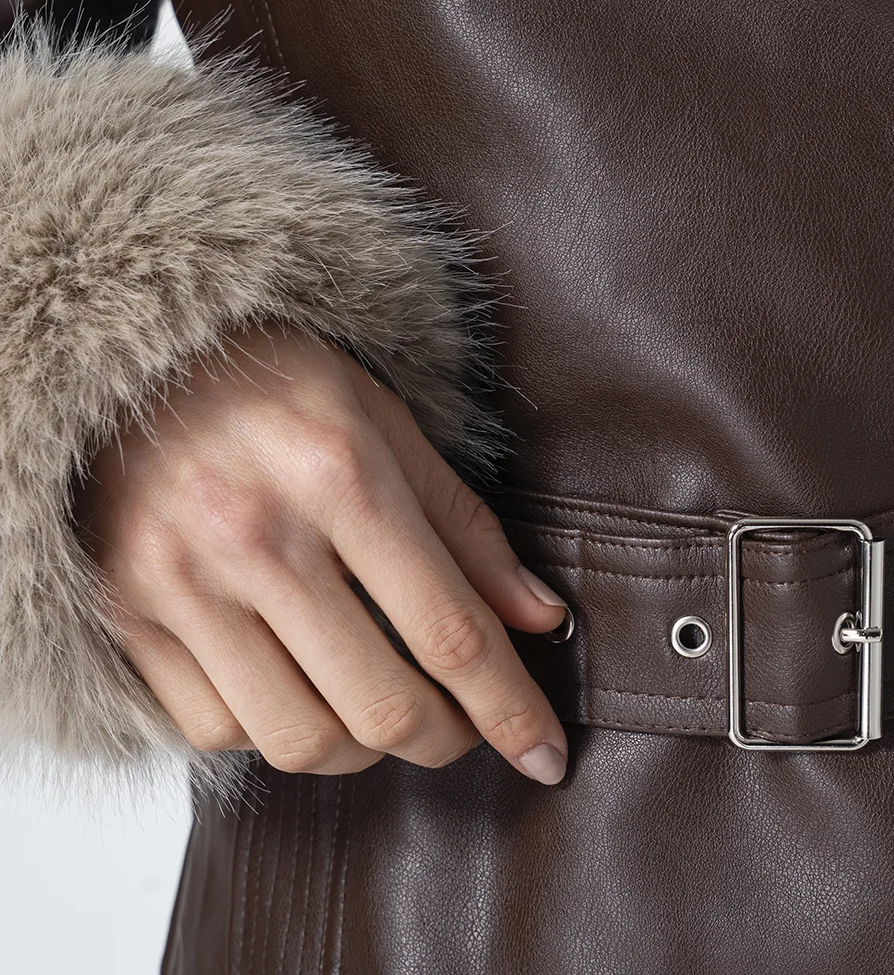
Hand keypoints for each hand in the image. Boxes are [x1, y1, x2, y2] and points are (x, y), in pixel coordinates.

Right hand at [74, 323, 569, 783]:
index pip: (451, 630)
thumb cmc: (279, 382)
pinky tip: (303, 690)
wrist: (137, 357)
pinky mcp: (126, 613)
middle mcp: (257, 535)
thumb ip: (465, 528)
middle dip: (448, 739)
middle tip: (467, 727)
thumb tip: (539, 617)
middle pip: (381, 705)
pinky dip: (275, 732)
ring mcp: (180, 581)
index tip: (546, 755)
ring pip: (299, 739)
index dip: (511, 710)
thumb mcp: (389, 424)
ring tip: (387, 710)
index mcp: (343, 475)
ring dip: (366, 750)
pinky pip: (215, 728)